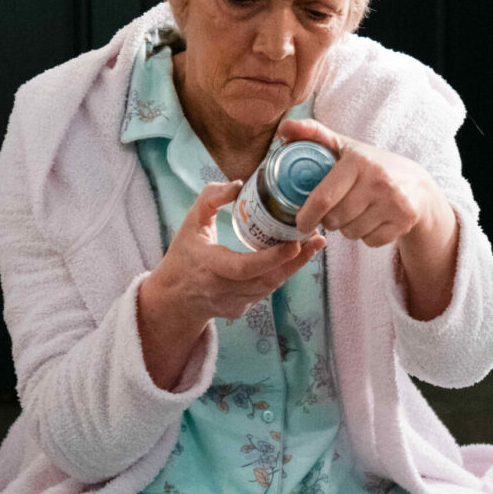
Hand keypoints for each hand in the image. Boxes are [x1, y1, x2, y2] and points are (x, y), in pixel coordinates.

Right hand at [138, 180, 323, 388]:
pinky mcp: (242, 309)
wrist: (175, 299)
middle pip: (267, 279)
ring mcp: (234, 303)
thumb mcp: (191, 222)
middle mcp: (222, 290)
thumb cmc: (184, 255)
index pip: (244, 268)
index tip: (294, 243)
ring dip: (294, 266)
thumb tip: (239, 184)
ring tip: (313, 244)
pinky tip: (296, 257)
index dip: (272, 258)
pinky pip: (267, 290)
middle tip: (317, 239)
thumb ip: (210, 198)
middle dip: (296, 260)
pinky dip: (282, 273)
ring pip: (271, 286)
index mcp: (209, 267)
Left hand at [276, 117, 451, 247]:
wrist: (417, 185)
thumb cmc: (370, 165)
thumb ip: (313, 134)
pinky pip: (370, 242)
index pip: (323, 198)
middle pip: (335, 219)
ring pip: (351, 233)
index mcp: (358, 161)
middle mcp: (379, 180)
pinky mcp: (404, 221)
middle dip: (329, 220)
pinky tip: (373, 220)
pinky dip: (367, 237)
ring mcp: (394, 202)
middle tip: (334, 211)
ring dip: (348, 229)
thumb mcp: (345, 146)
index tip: (301, 223)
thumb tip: (284, 129)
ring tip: (356, 212)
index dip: (307, 216)